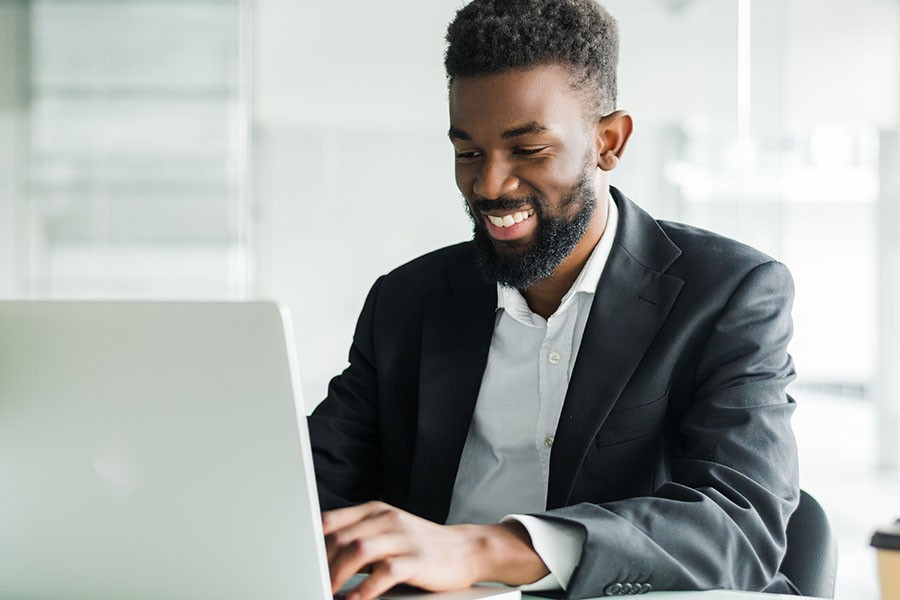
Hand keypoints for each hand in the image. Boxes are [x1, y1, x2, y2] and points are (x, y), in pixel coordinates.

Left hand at [322, 501, 548, 599]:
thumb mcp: (387, 531)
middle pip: (340, 537)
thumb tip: (320, 554)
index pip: (331, 520)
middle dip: (318, 563)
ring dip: (336, 575)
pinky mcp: (417, 559)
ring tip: (325, 592)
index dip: (309, 541)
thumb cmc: (421, 544)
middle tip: (307, 581)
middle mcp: (387, 519)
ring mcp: (403, 538)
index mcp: (375, 510)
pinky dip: (365, 588)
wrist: (466, 549)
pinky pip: (385, 572)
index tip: (295, 561)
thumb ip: (358, 536)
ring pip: (358, 551)